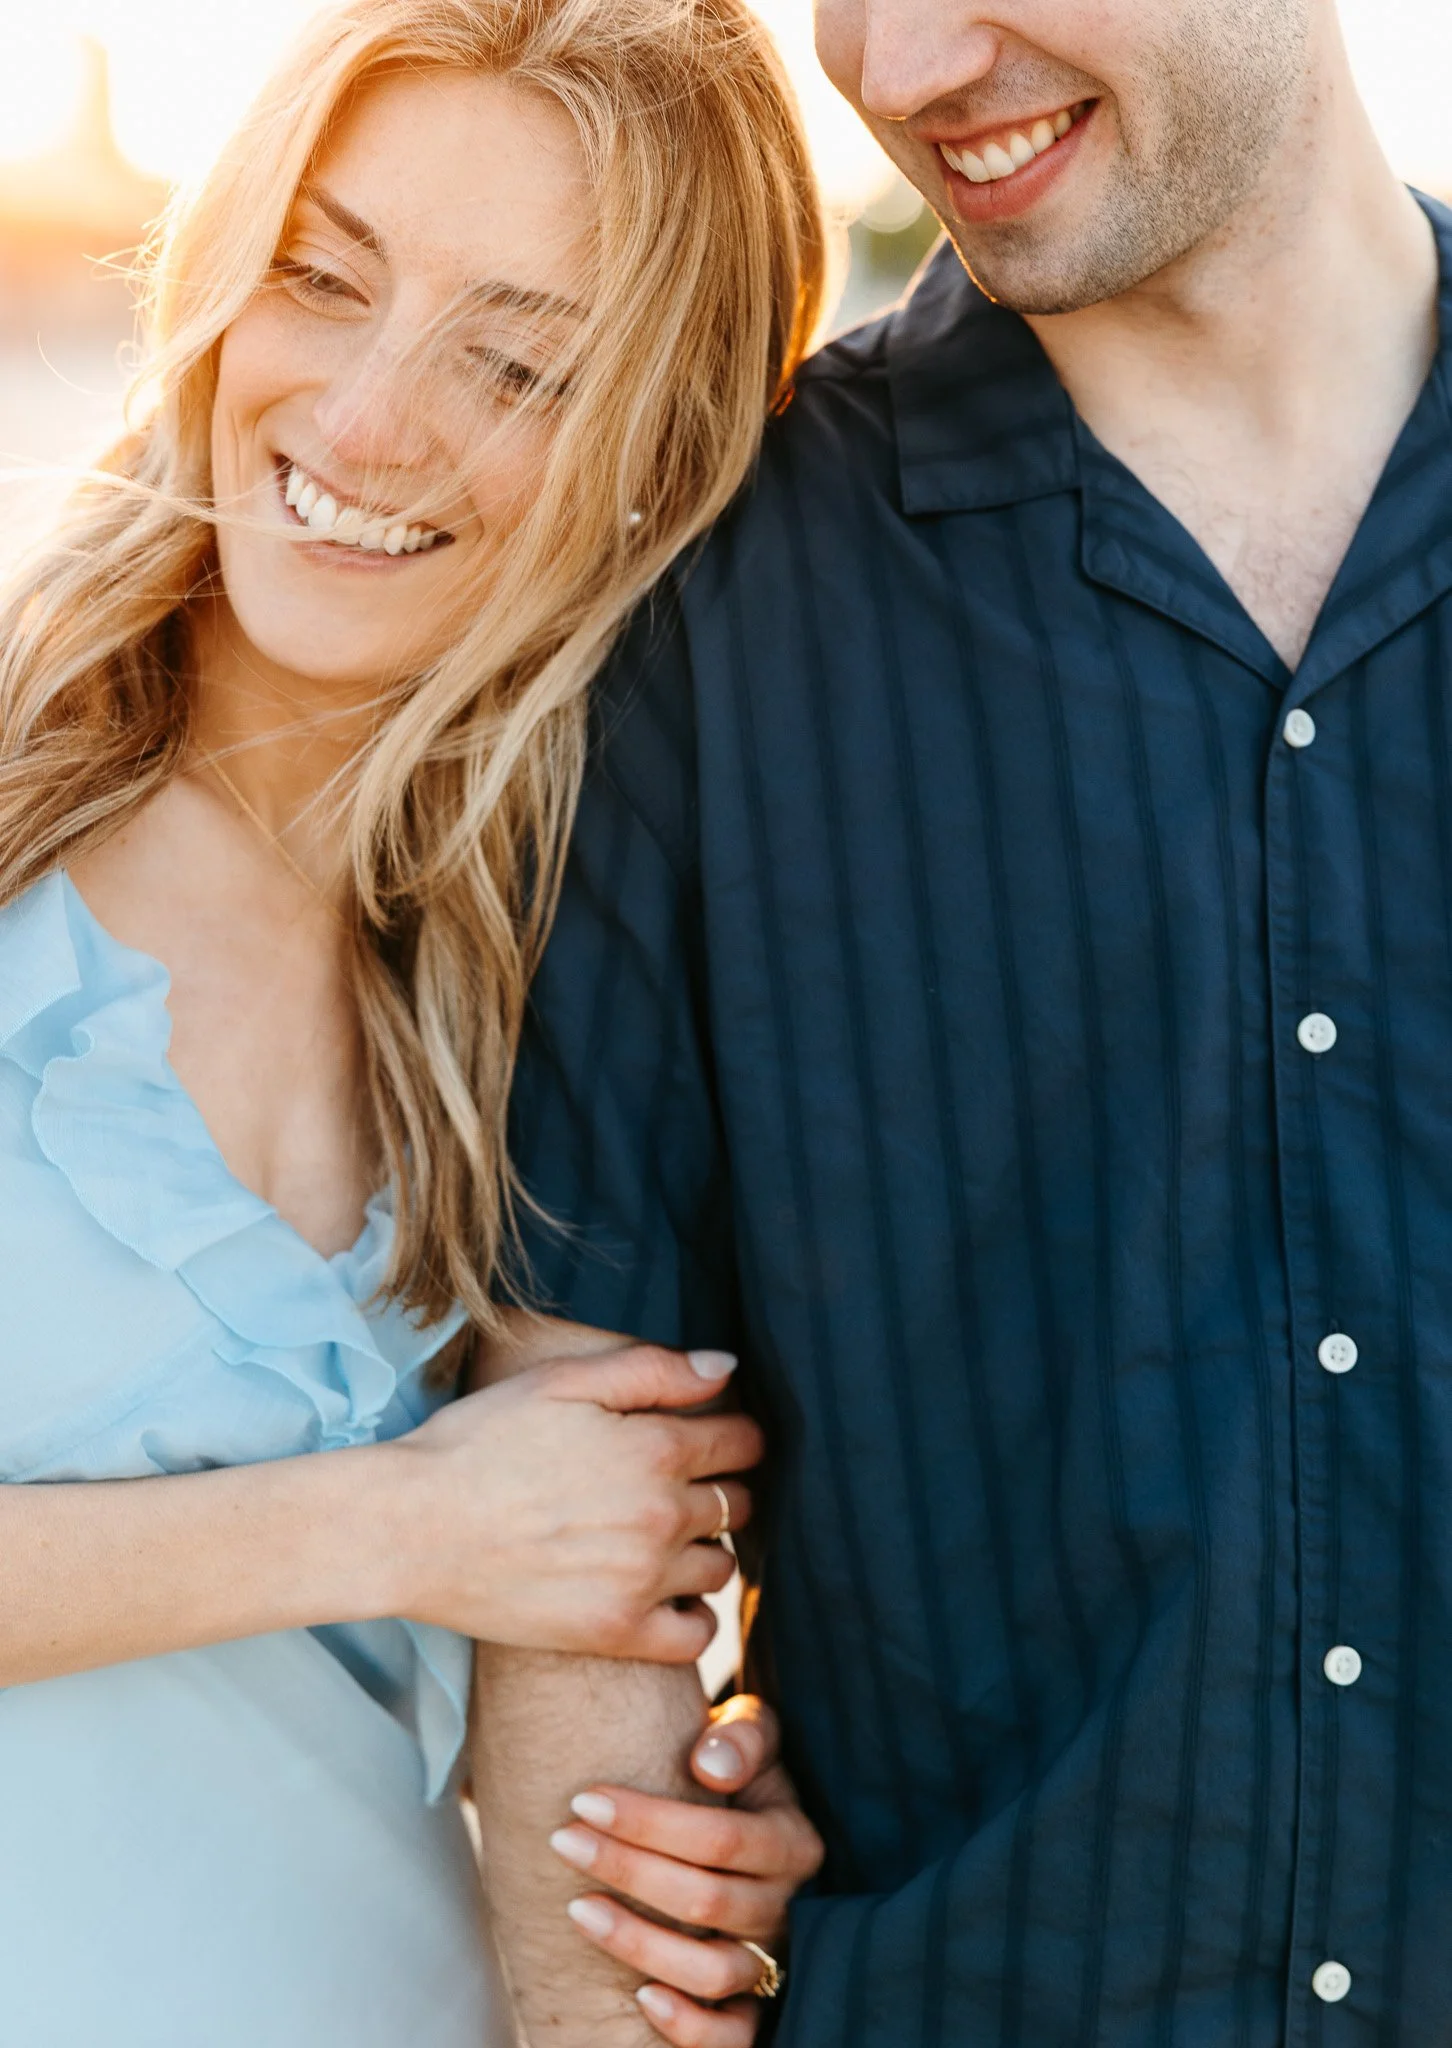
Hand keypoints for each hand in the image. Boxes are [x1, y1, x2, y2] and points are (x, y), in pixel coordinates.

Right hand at [382, 1346, 760, 1661]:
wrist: (410, 1526)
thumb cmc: (478, 1441)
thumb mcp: (562, 1380)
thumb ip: (653, 1370)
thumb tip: (728, 1366)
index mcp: (655, 1447)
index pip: (743, 1442)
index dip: (732, 1436)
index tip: (711, 1440)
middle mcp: (661, 1515)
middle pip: (739, 1504)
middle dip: (720, 1489)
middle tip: (679, 1488)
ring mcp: (642, 1579)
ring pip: (722, 1567)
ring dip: (704, 1550)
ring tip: (662, 1540)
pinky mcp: (615, 1632)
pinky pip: (696, 1636)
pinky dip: (692, 1616)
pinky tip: (662, 1596)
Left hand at [551, 1697, 822, 2045]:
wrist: (747, 1816)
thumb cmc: (737, 1771)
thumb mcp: (751, 1734)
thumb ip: (742, 1737)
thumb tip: (710, 1765)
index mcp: (792, 1840)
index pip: (720, 1837)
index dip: (649, 1821)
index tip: (585, 1800)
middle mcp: (788, 1905)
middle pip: (707, 1899)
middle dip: (627, 1868)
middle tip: (563, 1840)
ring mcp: (773, 1959)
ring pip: (713, 1970)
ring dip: (639, 1944)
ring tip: (578, 1909)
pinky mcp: (756, 2006)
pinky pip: (733, 2036)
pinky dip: (689, 2025)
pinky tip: (640, 1999)